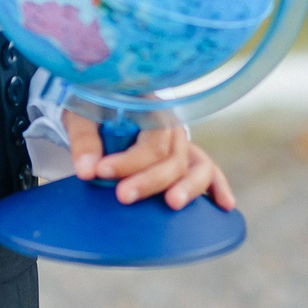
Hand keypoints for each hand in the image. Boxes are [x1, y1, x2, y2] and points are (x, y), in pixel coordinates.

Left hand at [64, 111, 235, 210]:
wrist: (104, 101)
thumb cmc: (94, 109)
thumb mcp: (82, 117)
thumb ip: (85, 141)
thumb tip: (86, 170)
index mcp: (150, 110)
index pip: (147, 141)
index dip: (127, 160)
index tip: (100, 171)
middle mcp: (171, 128)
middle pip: (171, 158)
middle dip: (149, 180)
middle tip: (123, 196)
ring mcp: (182, 144)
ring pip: (196, 167)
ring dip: (187, 187)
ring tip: (173, 203)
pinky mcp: (186, 159)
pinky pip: (209, 172)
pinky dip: (219, 187)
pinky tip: (225, 205)